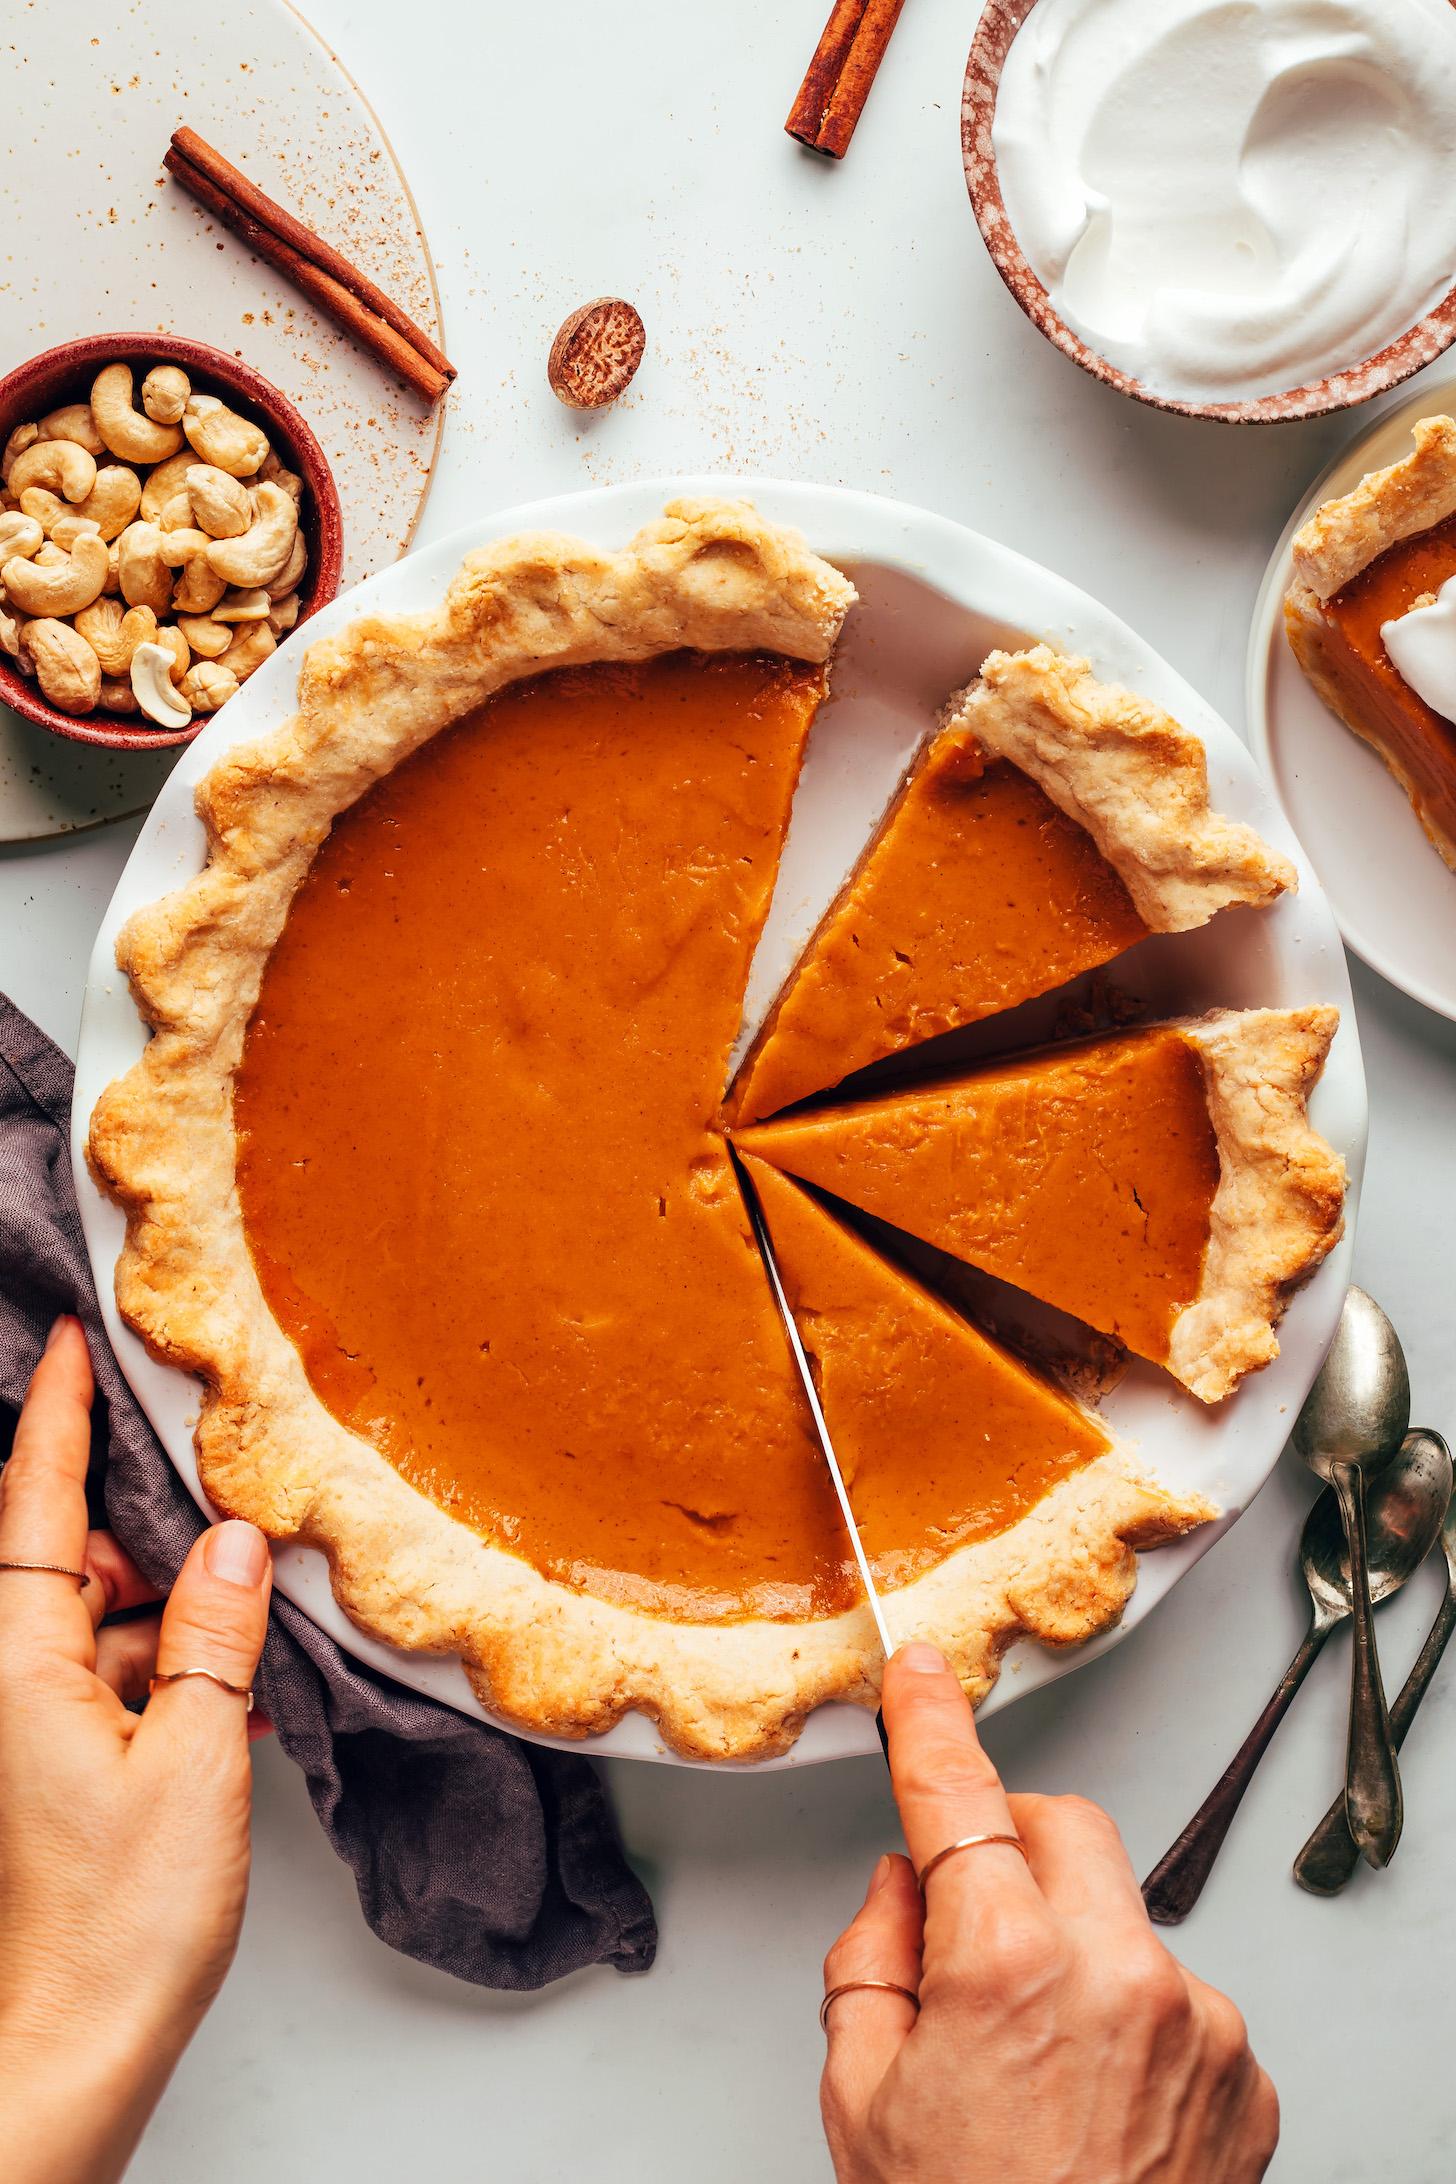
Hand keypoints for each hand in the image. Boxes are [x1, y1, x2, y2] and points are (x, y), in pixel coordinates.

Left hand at [0, 1318, 272, 2183]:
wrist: (70, 2052)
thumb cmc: (118, 1923)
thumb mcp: (196, 1759)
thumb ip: (215, 1637)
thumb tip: (232, 1541)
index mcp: (16, 1665)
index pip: (29, 1499)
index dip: (57, 1410)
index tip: (73, 1336)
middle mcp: (8, 1685)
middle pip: (70, 1559)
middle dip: (151, 1532)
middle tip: (234, 1508)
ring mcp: (26, 1729)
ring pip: (102, 1623)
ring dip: (176, 1617)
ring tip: (258, 1625)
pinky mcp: (51, 1770)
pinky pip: (112, 1682)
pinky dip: (173, 1677)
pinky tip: (240, 1696)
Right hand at [821, 1644, 1277, 2182]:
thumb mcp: (861, 2099)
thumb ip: (870, 1961)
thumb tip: (907, 1888)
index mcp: (1005, 1967)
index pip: (957, 1795)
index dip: (931, 1719)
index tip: (921, 1670)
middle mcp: (1118, 1974)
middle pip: (1064, 1825)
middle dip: (1010, 1842)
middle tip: (970, 1909)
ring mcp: (1197, 2022)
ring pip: (1122, 1915)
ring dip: (1074, 1947)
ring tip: (1038, 2063)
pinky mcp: (1244, 2073)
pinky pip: (1178, 1996)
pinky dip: (1133, 2020)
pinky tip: (1096, 2103)